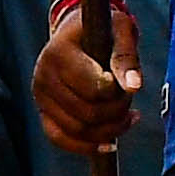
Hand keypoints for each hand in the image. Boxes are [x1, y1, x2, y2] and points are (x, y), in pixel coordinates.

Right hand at [33, 0, 146, 157]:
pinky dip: (87, 146)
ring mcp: (40, 97)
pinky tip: (110, 142)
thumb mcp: (119, 30)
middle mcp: (43, 76)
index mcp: (58, 52)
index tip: (128, 83)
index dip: (117, 92)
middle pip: (87, 113)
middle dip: (117, 112)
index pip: (93, 87)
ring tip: (126, 117)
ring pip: (77, 130)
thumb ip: (126, 56)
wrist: (77, 33)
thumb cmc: (101, 30)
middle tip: (129, 100)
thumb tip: (134, 87)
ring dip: (109, 130)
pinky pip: (60, 139)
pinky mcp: (43, 112)